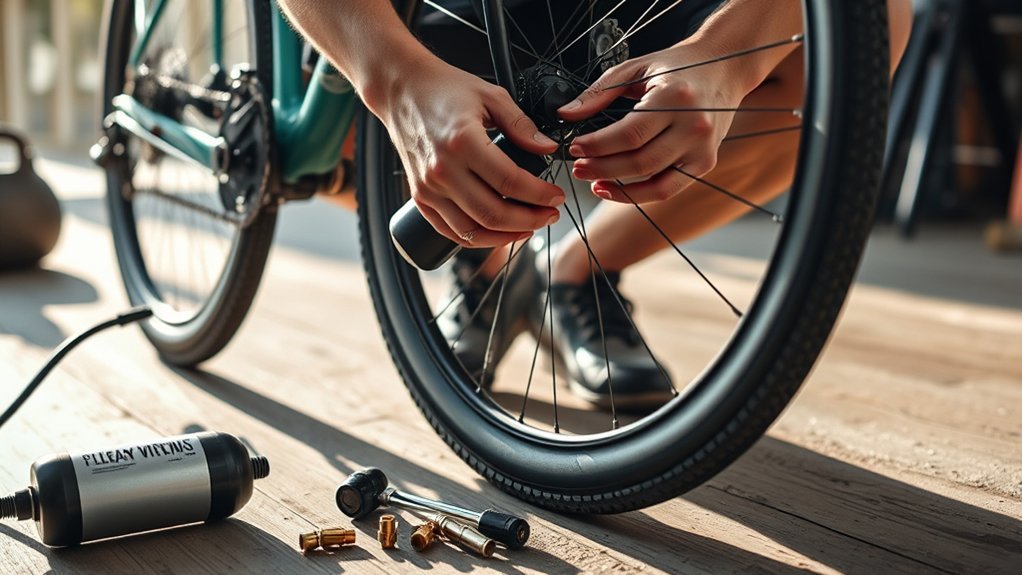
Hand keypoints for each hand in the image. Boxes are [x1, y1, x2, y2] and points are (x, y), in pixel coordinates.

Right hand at [375, 59, 563, 246]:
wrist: (401, 91)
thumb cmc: (443, 90)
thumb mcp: (490, 95)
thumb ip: (521, 124)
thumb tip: (548, 149)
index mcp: (463, 142)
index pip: (510, 182)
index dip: (540, 194)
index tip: (557, 196)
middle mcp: (442, 170)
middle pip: (493, 213)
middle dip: (530, 220)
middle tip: (550, 215)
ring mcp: (428, 187)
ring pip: (473, 230)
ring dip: (507, 235)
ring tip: (530, 226)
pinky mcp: (420, 197)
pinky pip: (451, 231)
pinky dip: (478, 239)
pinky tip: (499, 232)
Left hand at [559, 41, 748, 203]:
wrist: (725, 66)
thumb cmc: (677, 66)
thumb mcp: (636, 67)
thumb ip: (599, 91)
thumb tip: (566, 115)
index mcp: (675, 98)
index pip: (629, 134)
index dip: (597, 146)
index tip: (575, 147)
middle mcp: (694, 126)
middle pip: (639, 162)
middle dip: (602, 168)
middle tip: (577, 168)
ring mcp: (703, 148)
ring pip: (653, 182)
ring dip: (617, 187)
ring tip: (592, 181)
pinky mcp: (706, 163)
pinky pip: (667, 189)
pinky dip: (638, 195)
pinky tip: (613, 189)